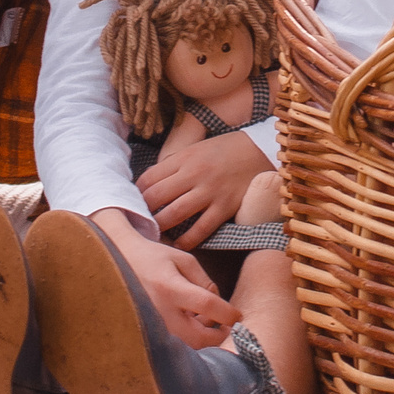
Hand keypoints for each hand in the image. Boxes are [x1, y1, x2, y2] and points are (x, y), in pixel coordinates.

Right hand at [91, 208, 236, 347]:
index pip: (207, 306)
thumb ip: (205, 281)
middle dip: (218, 336)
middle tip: (226, 327)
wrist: (118, 263)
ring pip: (186, 346)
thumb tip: (219, 305)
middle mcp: (159, 311)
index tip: (238, 316)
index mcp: (170, 287)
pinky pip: (173, 346)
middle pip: (198, 338)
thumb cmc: (155, 259)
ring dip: (202, 339)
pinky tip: (189, 326)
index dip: (228, 314)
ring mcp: (150, 326)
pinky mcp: (146, 334)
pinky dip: (187, 340)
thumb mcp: (184, 260)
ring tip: (204, 322)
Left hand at [136, 130, 271, 249]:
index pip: (149, 178)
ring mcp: (210, 191)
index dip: (137, 194)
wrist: (259, 151)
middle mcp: (194, 174)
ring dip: (160, 226)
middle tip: (139, 222)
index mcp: (184, 158)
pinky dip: (187, 240)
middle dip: (144, 212)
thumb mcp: (196, 150)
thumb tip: (149, 185)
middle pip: (157, 197)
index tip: (134, 203)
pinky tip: (179, 244)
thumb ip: (174, 166)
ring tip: (154, 233)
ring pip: (175, 214)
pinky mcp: (225, 207)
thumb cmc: (224, 151)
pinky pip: (201, 229)